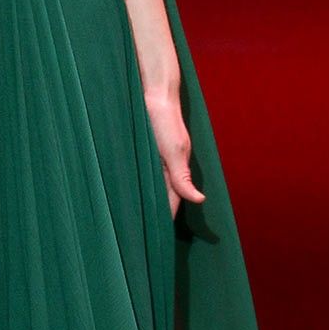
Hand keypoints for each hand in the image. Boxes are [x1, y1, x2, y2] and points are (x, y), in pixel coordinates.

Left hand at [142, 82, 206, 222]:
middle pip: (162, 194)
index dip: (167, 216)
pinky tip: (128, 189)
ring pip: (151, 184)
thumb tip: (200, 200)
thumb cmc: (163, 120)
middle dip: (156, 212)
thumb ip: (182, 177)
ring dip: (146, 198)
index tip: (160, 238)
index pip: (173, 200)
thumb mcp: (173, 151)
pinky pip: (140, 171)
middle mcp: (166, 164)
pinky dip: (137, 182)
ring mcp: (156, 156)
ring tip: (136, 218)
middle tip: (145, 234)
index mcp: (176, 167)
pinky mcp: (144, 148)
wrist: (153, 91)